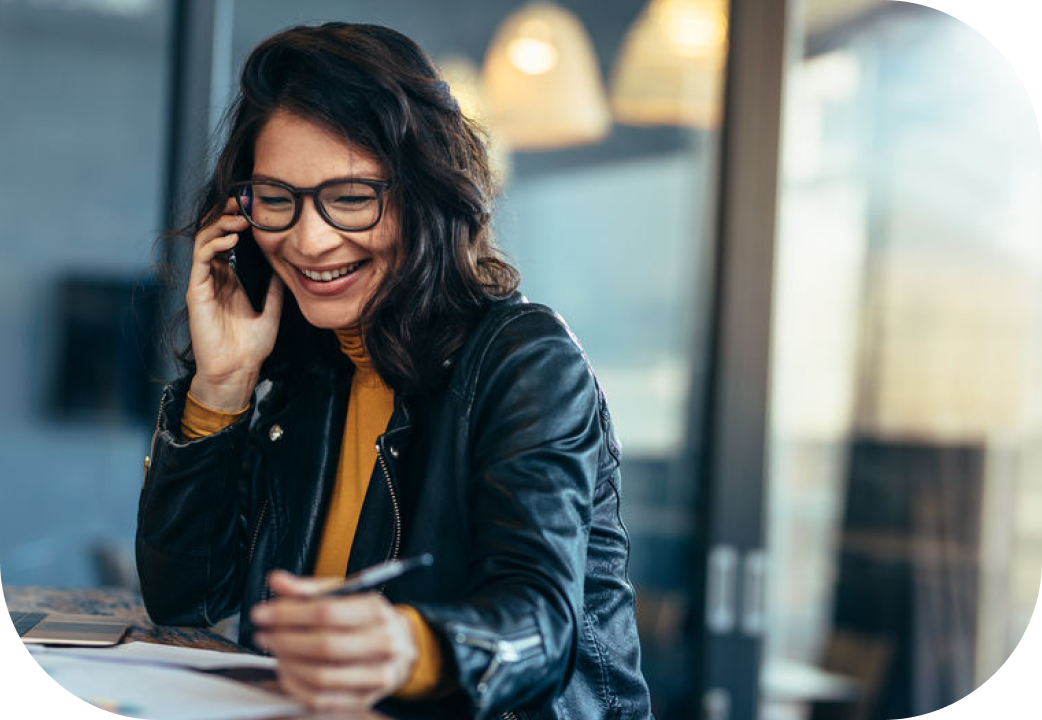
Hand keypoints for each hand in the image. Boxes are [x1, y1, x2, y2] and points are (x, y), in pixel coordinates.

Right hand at [186, 199, 282, 410]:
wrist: (237, 370)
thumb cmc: (251, 347)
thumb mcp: (271, 310)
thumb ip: (273, 288)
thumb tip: (284, 267)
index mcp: (230, 279)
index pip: (229, 241)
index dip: (238, 223)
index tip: (254, 208)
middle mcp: (214, 277)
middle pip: (214, 235)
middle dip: (226, 216)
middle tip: (243, 202)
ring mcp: (203, 283)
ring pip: (204, 242)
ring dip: (220, 225)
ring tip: (239, 218)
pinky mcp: (196, 291)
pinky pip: (201, 260)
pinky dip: (214, 245)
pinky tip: (231, 241)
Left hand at [251, 570, 419, 710]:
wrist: (401, 647)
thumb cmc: (366, 619)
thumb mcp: (344, 595)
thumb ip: (308, 589)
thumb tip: (276, 581)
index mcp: (376, 611)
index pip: (327, 612)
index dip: (288, 614)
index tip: (262, 613)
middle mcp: (382, 644)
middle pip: (323, 646)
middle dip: (284, 640)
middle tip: (263, 634)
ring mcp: (375, 675)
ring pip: (321, 676)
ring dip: (288, 664)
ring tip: (274, 651)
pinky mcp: (363, 699)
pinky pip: (321, 699)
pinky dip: (296, 686)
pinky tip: (286, 671)